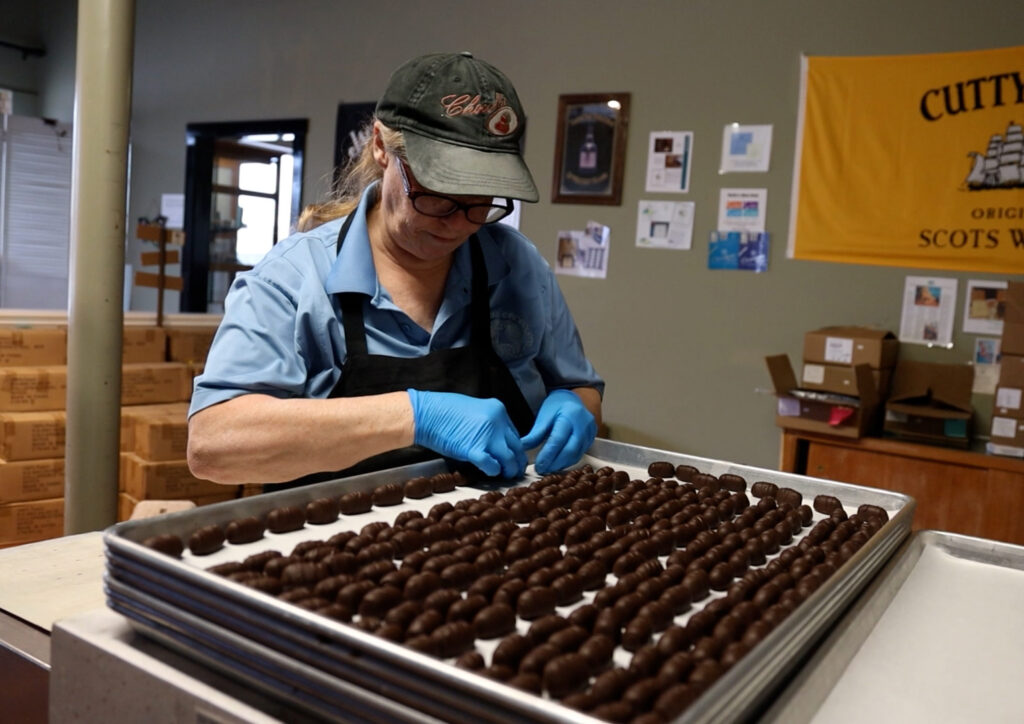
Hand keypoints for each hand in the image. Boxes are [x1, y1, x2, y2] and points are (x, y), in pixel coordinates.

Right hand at [407, 390, 526, 478]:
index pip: (514, 433)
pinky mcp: (475, 449)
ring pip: (509, 458)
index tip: (512, 456)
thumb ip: (489, 422)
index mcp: (498, 409)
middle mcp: (497, 421)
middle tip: (515, 470)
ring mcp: (488, 435)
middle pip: (516, 446)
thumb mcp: (474, 409)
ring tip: (506, 475)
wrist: (426, 413)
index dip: (513, 448)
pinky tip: (490, 472)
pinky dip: (493, 471)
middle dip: (517, 461)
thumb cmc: (444, 410)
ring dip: (509, 470)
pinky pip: (492, 466)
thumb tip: (496, 439)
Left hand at [520, 389, 596, 473]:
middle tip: (541, 469)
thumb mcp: (544, 415)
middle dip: (555, 463)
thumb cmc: (558, 406)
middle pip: (570, 450)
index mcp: (570, 415)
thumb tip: (522, 447)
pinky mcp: (591, 440)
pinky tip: (557, 464)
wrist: (574, 400)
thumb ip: (535, 433)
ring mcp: (590, 433)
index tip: (538, 464)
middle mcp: (583, 425)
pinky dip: (567, 461)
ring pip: (576, 455)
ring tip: (547, 468)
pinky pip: (579, 454)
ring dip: (561, 465)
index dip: (548, 455)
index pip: (558, 439)